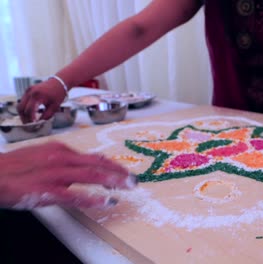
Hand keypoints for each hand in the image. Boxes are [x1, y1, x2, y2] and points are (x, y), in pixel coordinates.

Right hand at [0, 142, 136, 209]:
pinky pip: (75, 195)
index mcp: (60, 150)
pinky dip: (93, 198)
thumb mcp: (41, 156)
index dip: (112, 165)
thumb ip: (62, 161)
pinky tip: (106, 201)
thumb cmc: (13, 167)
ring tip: (128, 187)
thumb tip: (80, 165)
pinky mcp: (47, 190)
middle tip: (134, 179)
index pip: (93, 157)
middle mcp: (61, 158)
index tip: (125, 170)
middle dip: (119, 172)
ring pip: (91, 175)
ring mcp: (55, 174)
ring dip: (113, 181)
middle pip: (97, 164)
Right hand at [17, 79, 66, 122]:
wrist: (59, 82)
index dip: (30, 119)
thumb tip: (39, 123)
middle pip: (21, 108)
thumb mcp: (54, 107)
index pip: (29, 110)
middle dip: (24, 117)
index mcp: (37, 96)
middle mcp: (30, 92)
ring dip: (23, 113)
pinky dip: (24, 108)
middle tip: (29, 125)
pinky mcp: (28, 90)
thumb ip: (46, 116)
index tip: (33, 125)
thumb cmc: (58, 95)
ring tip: (29, 120)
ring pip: (20, 105)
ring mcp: (28, 90)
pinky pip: (23, 101)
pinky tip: (30, 114)